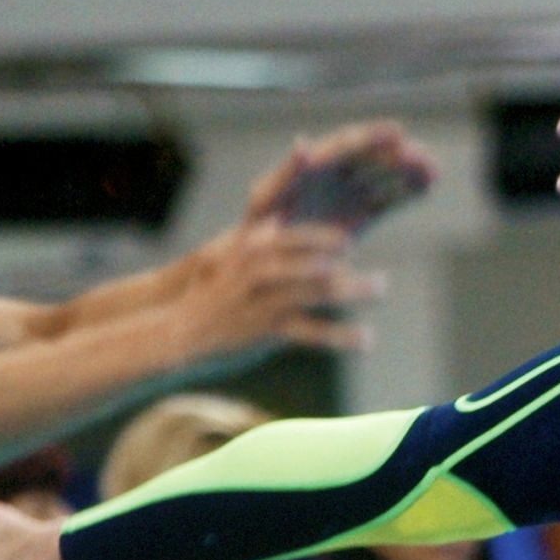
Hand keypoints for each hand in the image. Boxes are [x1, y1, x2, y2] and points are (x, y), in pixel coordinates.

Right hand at [172, 220, 386, 360]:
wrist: (177, 330)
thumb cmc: (206, 293)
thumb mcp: (223, 256)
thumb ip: (255, 240)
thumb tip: (276, 221)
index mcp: (250, 248)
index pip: (292, 236)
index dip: (322, 238)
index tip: (347, 243)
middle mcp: (258, 270)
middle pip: (311, 262)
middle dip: (345, 266)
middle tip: (376, 273)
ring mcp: (263, 299)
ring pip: (317, 291)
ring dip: (354, 288)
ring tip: (381, 288)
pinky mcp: (267, 329)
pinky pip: (312, 331)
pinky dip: (341, 335)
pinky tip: (366, 338)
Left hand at [242, 123, 434, 235]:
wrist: (261, 262)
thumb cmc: (257, 227)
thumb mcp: (265, 198)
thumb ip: (285, 172)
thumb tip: (302, 142)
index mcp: (314, 167)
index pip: (347, 144)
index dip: (372, 136)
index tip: (398, 131)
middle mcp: (334, 176)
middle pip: (372, 158)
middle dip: (399, 155)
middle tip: (425, 157)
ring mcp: (349, 196)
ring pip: (384, 176)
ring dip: (408, 172)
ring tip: (433, 171)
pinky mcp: (359, 218)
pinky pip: (387, 200)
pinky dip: (406, 194)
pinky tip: (426, 188)